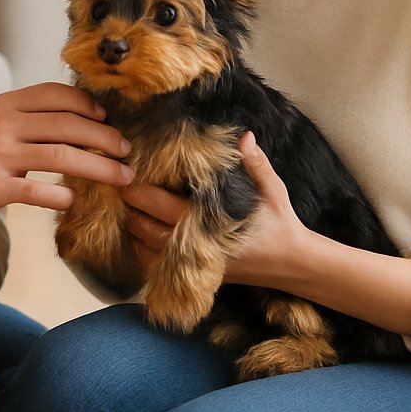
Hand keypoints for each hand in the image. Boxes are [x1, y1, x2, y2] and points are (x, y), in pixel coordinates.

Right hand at [0, 82, 133, 222]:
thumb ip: (21, 120)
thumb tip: (66, 124)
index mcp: (5, 105)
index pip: (58, 95)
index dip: (90, 106)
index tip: (108, 120)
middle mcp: (4, 125)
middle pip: (69, 125)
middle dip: (106, 139)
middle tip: (126, 151)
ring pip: (62, 157)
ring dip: (99, 168)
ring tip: (122, 177)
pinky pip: (37, 192)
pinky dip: (61, 197)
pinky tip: (74, 201)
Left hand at [122, 132, 310, 286]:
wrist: (293, 264)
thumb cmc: (281, 223)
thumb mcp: (273, 189)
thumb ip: (256, 164)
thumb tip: (243, 136)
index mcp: (215, 224)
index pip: (166, 208)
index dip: (142, 193)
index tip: (127, 177)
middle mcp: (201, 248)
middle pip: (150, 230)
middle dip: (131, 209)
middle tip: (117, 188)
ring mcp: (197, 265)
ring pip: (151, 251)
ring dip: (133, 230)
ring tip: (124, 209)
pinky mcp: (198, 275)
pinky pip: (160, 269)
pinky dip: (144, 254)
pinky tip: (137, 237)